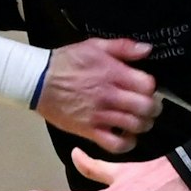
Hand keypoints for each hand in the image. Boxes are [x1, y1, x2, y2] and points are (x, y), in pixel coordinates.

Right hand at [37, 38, 161, 153]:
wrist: (37, 81)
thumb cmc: (67, 62)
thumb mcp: (95, 46)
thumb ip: (123, 47)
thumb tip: (147, 49)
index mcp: (113, 74)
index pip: (148, 85)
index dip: (151, 88)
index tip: (146, 88)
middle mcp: (110, 96)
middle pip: (146, 108)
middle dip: (153, 108)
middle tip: (149, 107)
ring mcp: (100, 115)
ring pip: (135, 126)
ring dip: (142, 125)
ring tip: (139, 121)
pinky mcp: (89, 131)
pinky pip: (115, 144)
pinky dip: (126, 143)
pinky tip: (125, 136)